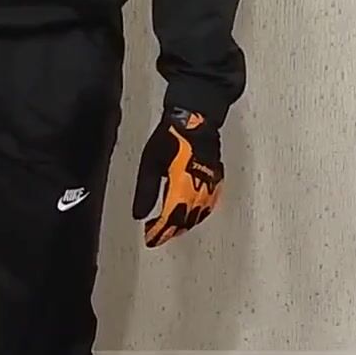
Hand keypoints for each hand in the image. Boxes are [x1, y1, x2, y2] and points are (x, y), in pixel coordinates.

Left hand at [131, 109, 223, 247]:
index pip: (171, 218)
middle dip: (171, 231)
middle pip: (186, 220)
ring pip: (199, 214)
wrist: (195, 116)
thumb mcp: (150, 163)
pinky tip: (192, 214)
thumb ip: (146, 191)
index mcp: (181, 184)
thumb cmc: (173, 134)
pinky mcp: (216, 178)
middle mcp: (199, 187)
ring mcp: (210, 183)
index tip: (150, 238)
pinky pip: (209, 204)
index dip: (160, 232)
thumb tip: (139, 213)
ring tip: (171, 229)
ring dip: (185, 224)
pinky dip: (199, 213)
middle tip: (158, 236)